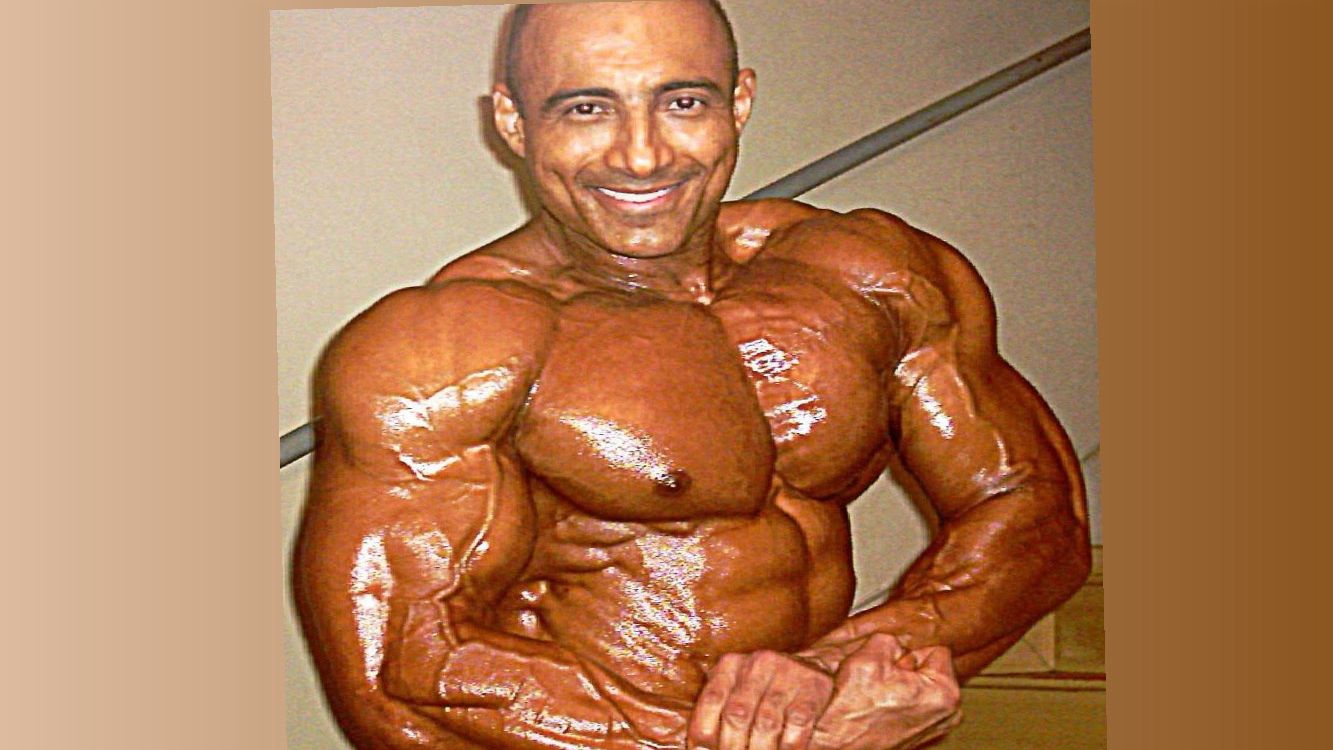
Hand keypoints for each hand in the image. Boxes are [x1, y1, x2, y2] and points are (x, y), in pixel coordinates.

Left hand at [688, 650, 834, 749]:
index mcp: (731, 664)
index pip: (711, 699)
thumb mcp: (738, 691)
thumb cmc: (764, 690)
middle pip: (737, 714)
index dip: (704, 732)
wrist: (813, 668)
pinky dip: (788, 747)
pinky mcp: (813, 688)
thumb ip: (718, 715)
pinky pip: (797, 725)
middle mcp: (757, 664)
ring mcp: (787, 674)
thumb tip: (700, 748)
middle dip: (732, 747)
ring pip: (766, 723)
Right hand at [808, 634, 961, 749]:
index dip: (907, 654)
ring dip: (900, 686)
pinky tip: (878, 708)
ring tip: (878, 696)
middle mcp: (947, 714)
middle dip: (907, 671)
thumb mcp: (868, 656)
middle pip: (930, 671)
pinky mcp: (920, 736)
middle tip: (881, 682)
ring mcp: (935, 728)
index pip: (935, 651)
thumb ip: (891, 639)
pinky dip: (897, 703)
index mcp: (944, 693)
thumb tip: (895, 644)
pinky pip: (913, 705)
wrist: (831, 743)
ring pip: (920, 688)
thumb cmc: (850, 710)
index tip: (890, 668)